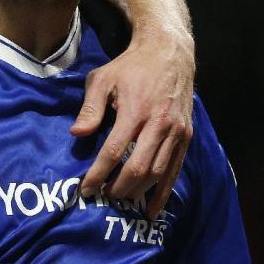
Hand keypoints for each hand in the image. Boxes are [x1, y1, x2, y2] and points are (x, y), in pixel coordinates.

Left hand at [70, 25, 194, 219]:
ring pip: (158, 173)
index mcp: (136, 110)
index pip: (114, 151)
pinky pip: (175, 171)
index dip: (98, 174)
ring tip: (121, 202)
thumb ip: (90, 108)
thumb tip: (76, 135)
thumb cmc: (130, 68)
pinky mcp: (187, 136)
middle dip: (118, 188)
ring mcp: (177, 132)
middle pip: (138, 168)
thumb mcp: (103, 79)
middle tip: (103, 197)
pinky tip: (151, 209)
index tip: (86, 189)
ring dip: (138, 192)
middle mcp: (159, 124)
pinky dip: (163, 193)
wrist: (169, 54)